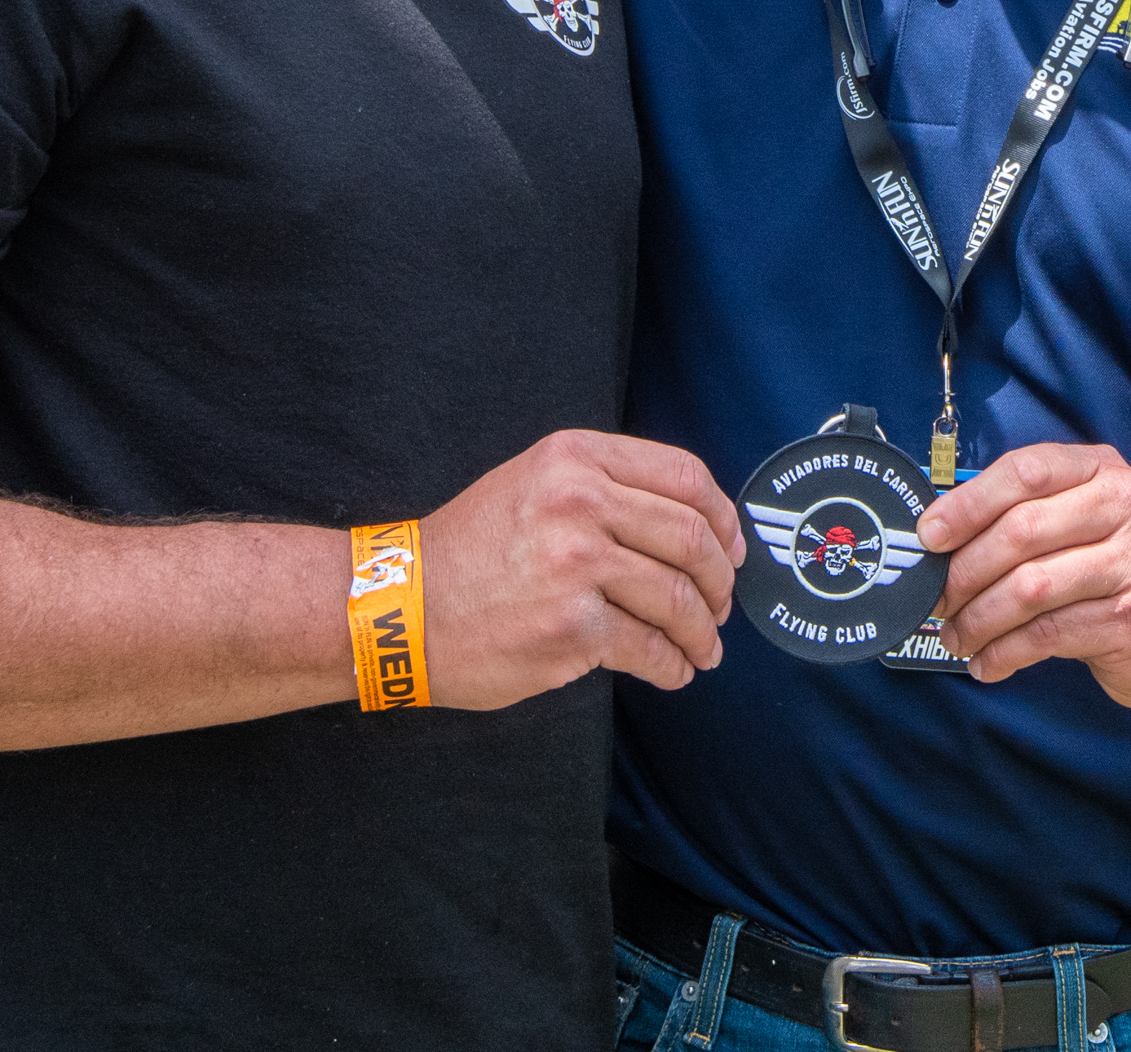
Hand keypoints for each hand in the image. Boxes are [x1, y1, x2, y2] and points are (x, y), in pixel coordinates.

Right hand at [417, 430, 742, 703]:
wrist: (397, 607)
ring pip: (677, 598)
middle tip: (722, 606)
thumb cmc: (469, 550)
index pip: (685, 477)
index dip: (724, 518)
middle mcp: (581, 503)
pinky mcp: (570, 628)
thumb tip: (692, 524)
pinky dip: (672, 664)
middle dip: (720, 581)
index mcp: (576, 459)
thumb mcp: (534, 482)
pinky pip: (649, 648)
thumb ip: (605, 486)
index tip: (734, 548)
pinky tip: (674, 671)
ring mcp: (577, 566)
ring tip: (704, 648)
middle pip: (692, 539)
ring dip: (702, 632)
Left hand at [917, 441, 1130, 702]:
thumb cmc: (1117, 569)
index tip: (928, 536)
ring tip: (957, 637)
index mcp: (1101, 470)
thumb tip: (939, 539)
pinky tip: (988, 662)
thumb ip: (1024, 516)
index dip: (968, 503)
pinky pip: (1047, 634)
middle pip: (1020, 532)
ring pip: (1029, 588)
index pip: (1026, 471)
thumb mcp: (1081, 522)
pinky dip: (1004, 653)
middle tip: (937, 601)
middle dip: (964, 572)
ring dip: (979, 620)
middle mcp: (1125, 505)